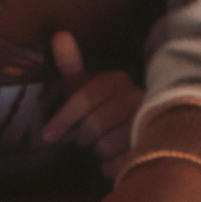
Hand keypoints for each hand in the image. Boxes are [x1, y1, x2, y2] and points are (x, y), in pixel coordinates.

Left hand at [40, 33, 142, 170]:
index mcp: (116, 80)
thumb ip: (71, 64)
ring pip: (105, 146)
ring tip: (106, 144)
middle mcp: (135, 96)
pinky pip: (118, 162)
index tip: (47, 135)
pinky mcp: (153, 146)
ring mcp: (148, 121)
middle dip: (85, 136)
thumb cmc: (103, 106)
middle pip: (92, 126)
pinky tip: (115, 158)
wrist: (141, 126)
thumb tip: (59, 35)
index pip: (83, 98)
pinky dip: (110, 166)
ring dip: (99, 151)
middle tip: (89, 137)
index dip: (63, 118)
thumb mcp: (85, 86)